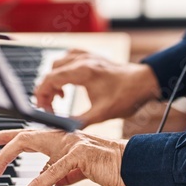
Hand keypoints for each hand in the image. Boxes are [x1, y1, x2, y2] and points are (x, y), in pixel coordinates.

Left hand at [0, 128, 128, 185]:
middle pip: (25, 135)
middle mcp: (64, 136)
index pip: (30, 134)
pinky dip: (37, 183)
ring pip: (32, 145)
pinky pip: (53, 170)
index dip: (8, 136)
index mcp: (63, 139)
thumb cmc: (109, 166)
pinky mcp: (80, 154)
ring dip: (9, 160)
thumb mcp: (78, 172)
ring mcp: (71, 143)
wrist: (133, 164)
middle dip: (3, 146)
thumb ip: (60, 175)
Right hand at [33, 49, 160, 125]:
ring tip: (60, 97)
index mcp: (83, 71)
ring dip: (54, 80)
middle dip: (46, 90)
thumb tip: (61, 129)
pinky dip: (63, 70)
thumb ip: (79, 122)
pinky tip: (68, 81)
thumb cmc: (126, 96)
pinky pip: (68, 58)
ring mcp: (86, 56)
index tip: (45, 110)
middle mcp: (82, 60)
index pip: (50, 79)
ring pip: (58, 63)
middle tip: (51, 107)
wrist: (144, 82)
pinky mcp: (91, 56)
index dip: (42, 96)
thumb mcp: (101, 114)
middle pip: (51, 71)